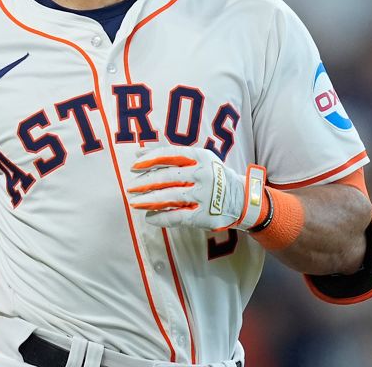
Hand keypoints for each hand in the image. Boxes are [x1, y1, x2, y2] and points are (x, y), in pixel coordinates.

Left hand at [127, 145, 266, 230]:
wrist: (242, 199)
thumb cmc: (213, 176)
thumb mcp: (199, 160)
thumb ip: (172, 157)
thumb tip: (139, 153)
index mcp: (201, 157)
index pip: (170, 155)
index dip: (149, 160)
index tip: (134, 166)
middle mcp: (203, 174)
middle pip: (167, 176)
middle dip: (145, 182)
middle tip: (130, 187)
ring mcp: (204, 195)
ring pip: (170, 196)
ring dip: (149, 199)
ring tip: (134, 202)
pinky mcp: (204, 215)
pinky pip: (178, 216)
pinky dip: (161, 217)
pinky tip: (150, 217)